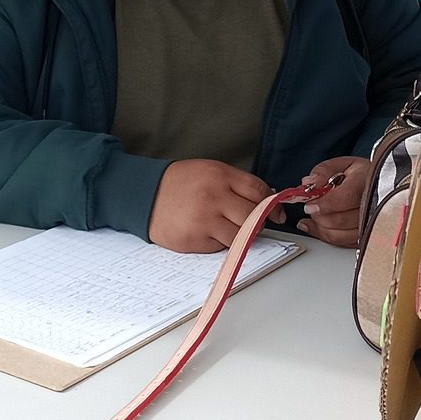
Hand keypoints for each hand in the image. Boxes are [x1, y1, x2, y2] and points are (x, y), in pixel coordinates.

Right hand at [147, 159, 270, 251]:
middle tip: (250, 223)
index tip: (276, 213)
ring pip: (241, 236)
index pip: (259, 191)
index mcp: (219, 175)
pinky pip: (221, 247)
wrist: (144, 195)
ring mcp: (204, 220)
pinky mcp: (195, 239)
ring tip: (227, 228)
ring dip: (240, 236)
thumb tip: (267, 202)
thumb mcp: (209, 172)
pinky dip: (219, 243)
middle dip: (256, 222)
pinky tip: (207, 232)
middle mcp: (214, 196)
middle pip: (253, 216)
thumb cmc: (179, 183)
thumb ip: (236, 184)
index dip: (272, 204)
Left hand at [291, 155, 370, 246]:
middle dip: (319, 215)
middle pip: (340, 220)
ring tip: (315, 215)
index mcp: (365, 182)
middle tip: (311, 206)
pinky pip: (342, 243)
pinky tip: (317, 226)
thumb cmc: (361, 175)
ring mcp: (370, 224)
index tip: (310, 205)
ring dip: (321, 226)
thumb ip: (323, 171)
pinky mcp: (365, 237)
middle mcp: (372, 205)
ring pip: (339, 235)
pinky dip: (325, 235)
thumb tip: (309, 183)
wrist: (379, 186)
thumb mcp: (342, 164)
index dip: (325, 204)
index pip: (346, 197)